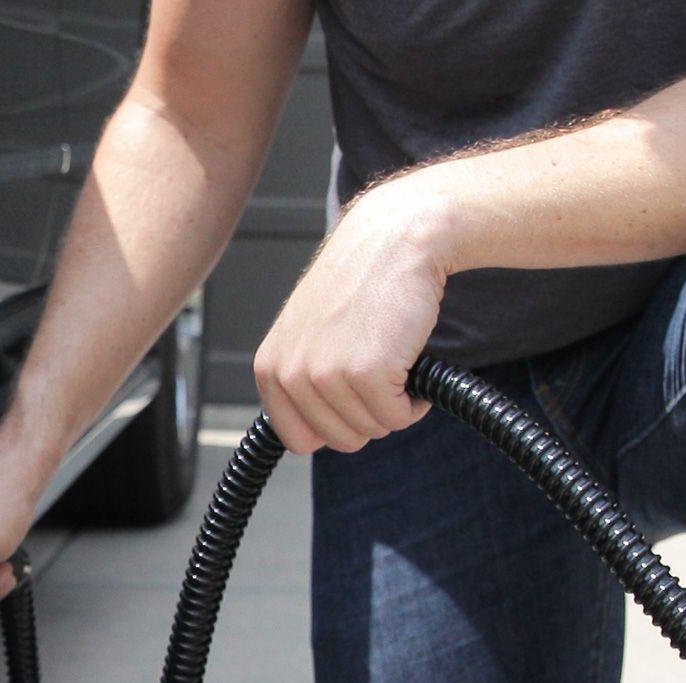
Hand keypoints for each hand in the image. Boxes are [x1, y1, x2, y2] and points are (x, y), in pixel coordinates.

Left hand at [252, 185, 452, 454]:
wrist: (395, 238)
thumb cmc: (360, 282)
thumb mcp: (309, 333)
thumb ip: (301, 380)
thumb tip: (310, 438)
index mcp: (271, 368)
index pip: (298, 439)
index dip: (335, 426)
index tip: (352, 397)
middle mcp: (292, 374)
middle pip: (340, 440)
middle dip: (369, 414)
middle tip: (380, 368)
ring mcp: (326, 374)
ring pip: (372, 430)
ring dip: (394, 402)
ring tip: (394, 357)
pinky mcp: (367, 373)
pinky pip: (398, 417)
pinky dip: (414, 400)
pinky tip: (411, 360)